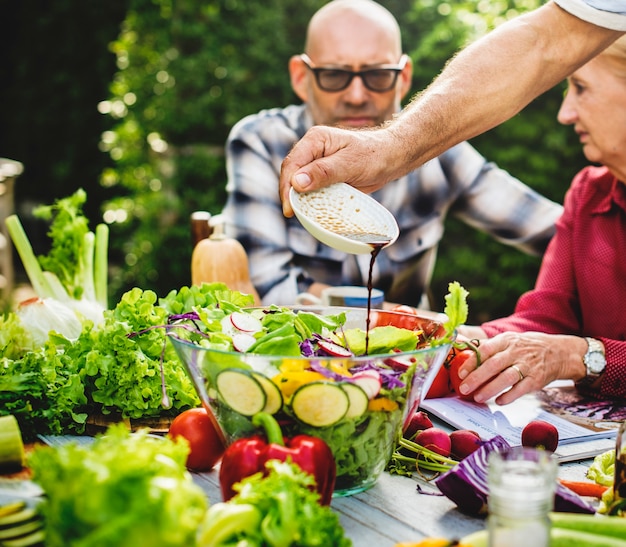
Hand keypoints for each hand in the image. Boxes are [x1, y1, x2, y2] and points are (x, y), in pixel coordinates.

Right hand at [279, 125, 398, 216]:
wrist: (390, 158)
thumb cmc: (374, 155)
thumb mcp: (350, 164)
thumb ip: (324, 172)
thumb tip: (297, 183)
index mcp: (315, 140)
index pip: (292, 163)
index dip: (287, 186)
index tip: (289, 208)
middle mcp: (312, 150)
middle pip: (291, 174)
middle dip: (290, 195)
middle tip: (292, 214)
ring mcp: (316, 164)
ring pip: (299, 184)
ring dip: (299, 199)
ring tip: (300, 215)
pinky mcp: (322, 176)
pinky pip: (311, 190)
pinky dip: (310, 201)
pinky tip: (311, 212)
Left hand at [455, 331, 587, 404]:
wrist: (558, 352)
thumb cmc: (526, 347)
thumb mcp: (509, 340)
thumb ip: (488, 347)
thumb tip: (462, 351)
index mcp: (506, 340)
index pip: (485, 349)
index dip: (472, 362)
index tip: (460, 373)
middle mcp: (516, 351)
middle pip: (494, 365)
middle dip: (476, 378)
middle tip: (464, 389)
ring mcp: (528, 365)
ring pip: (506, 378)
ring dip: (490, 389)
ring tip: (478, 397)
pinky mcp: (537, 379)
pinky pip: (521, 389)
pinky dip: (509, 396)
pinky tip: (499, 401)